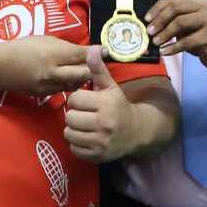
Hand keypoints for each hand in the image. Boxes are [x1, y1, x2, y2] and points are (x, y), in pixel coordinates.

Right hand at [0, 35, 89, 96]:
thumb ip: (68, 47)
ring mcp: (47, 86)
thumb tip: (91, 50)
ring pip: (75, 85)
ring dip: (81, 79)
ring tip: (81, 71)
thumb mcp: (45, 40)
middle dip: (91, 70)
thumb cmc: (22, 48)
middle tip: (95, 65)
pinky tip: (67, 78)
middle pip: (83, 74)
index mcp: (51, 54)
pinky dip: (68, 84)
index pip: (81, 55)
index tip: (106, 52)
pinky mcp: (44, 95)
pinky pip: (63, 90)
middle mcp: (51, 72)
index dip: (95, 53)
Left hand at [63, 48, 140, 164]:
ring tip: (84, 126)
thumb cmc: (118, 106)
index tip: (86, 101)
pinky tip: (87, 138)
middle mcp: (104, 124)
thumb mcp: (110, 87)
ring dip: (73, 129)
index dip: (77, 100)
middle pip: (69, 117)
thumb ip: (98, 70)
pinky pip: (74, 149)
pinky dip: (77, 144)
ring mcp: (101, 142)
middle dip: (74, 115)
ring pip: (69, 133)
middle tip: (84, 114)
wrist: (137, 132)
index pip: (75, 100)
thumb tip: (92, 49)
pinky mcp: (97, 156)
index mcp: (107, 104)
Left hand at [147, 0, 206, 70]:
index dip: (157, 8)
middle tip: (150, 31)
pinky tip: (165, 52)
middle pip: (175, 8)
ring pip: (180, 23)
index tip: (147, 19)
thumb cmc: (204, 32)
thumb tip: (152, 22)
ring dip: (164, 33)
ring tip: (156, 42)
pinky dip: (172, 47)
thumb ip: (176, 16)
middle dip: (159, 20)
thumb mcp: (192, 19)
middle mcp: (206, 5)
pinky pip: (186, 41)